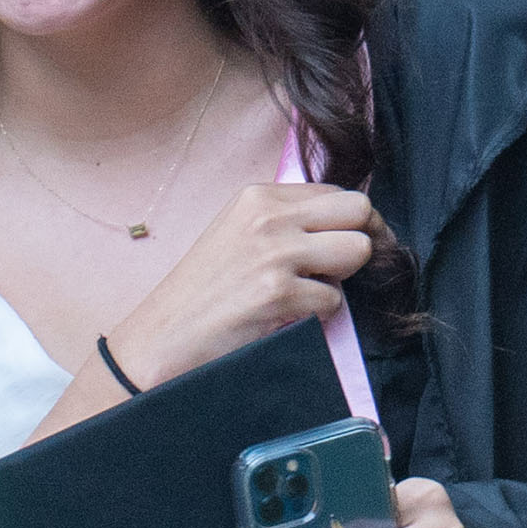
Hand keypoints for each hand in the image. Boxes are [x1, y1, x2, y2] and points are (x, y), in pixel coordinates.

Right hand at [109, 182, 387, 385]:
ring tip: (309, 292)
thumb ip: (285, 220)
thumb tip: (347, 224)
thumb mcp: (238, 233)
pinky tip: (286, 318)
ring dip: (343, 278)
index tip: (345, 245)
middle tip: (344, 269)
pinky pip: (334, 300)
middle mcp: (268, 216)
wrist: (164, 336)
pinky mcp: (279, 293)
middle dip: (363, 240)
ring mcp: (275, 253)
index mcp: (258, 195)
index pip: (338, 191)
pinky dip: (318, 316)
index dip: (351, 222)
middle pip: (359, 210)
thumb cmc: (202, 292)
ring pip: (358, 250)